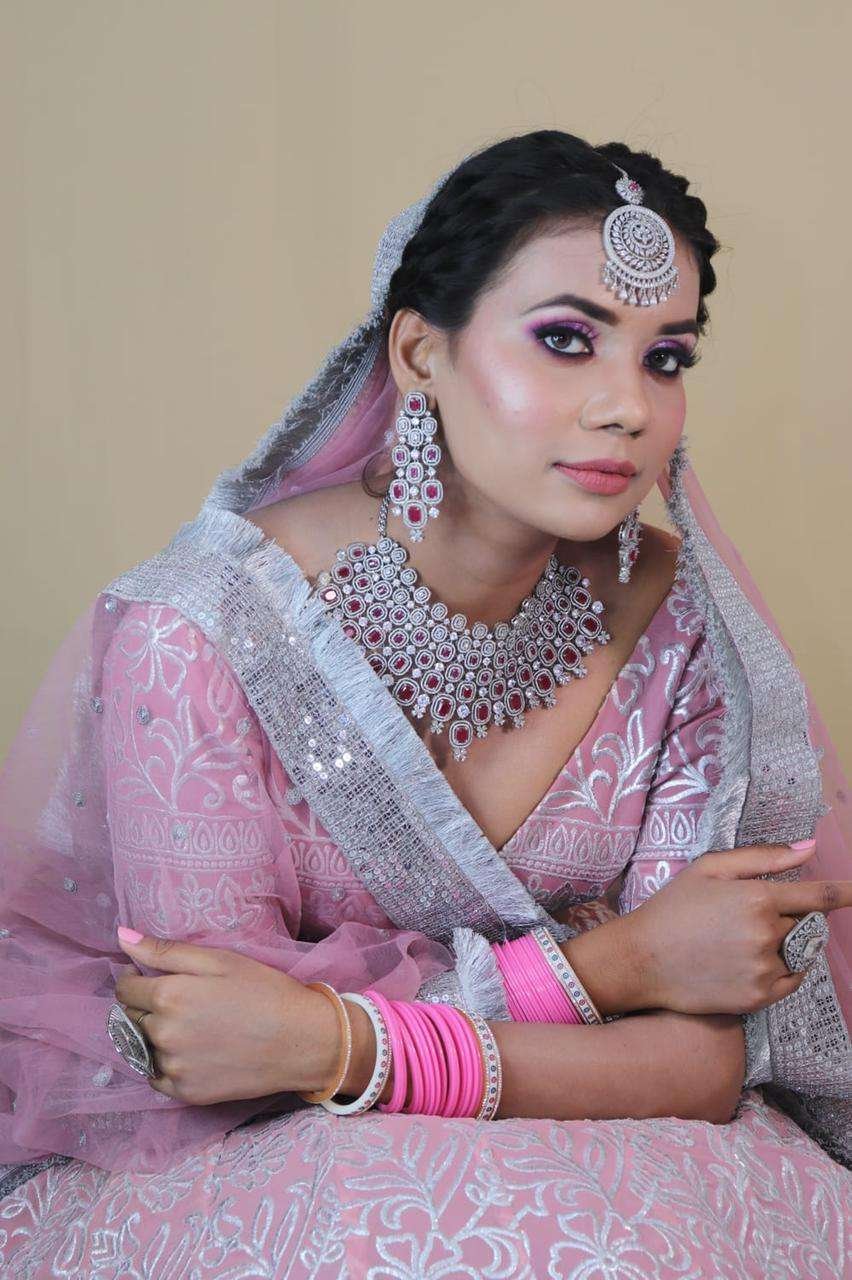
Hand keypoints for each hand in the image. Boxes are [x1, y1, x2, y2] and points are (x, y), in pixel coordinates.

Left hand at [113, 930, 339, 1103]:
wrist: (301, 1040)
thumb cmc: (263, 990)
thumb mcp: (218, 960)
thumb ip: (165, 950)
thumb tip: (121, 936)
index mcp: (167, 996)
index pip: (124, 989)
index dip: (133, 979)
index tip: (150, 977)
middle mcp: (162, 1034)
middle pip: (132, 1018)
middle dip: (146, 1007)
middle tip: (181, 1001)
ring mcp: (173, 1067)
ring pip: (144, 1047)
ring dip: (156, 1036)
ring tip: (192, 1026)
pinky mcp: (185, 1093)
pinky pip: (157, 1077)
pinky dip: (167, 1064)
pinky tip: (193, 1051)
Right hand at [626, 841, 849, 1015]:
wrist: (640, 960)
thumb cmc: (672, 908)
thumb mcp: (709, 868)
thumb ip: (763, 858)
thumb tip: (810, 847)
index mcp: (757, 897)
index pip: (818, 896)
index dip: (847, 892)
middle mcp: (766, 934)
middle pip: (805, 923)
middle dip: (789, 915)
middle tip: (749, 916)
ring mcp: (764, 969)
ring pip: (798, 951)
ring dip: (785, 942)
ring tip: (743, 940)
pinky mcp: (759, 998)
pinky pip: (792, 980)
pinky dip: (784, 968)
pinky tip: (753, 961)